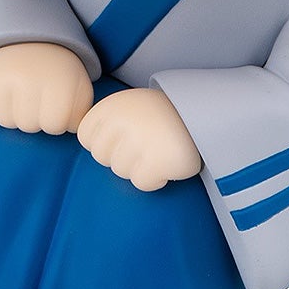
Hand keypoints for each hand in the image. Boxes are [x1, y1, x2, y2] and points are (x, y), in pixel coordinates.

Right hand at [0, 42, 94, 133]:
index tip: (55, 104)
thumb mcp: (78, 86)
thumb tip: (71, 132)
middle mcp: (29, 79)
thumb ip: (80, 113)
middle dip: (34, 117)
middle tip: (36, 96)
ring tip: (20, 93)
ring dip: (14, 114)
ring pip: (7, 122)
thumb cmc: (56, 70)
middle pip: (29, 126)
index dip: (56, 120)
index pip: (55, 125)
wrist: (26, 38)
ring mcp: (2, 80)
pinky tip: (3, 93)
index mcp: (58, 80)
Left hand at [76, 89, 202, 191]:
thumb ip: (106, 122)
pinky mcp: (158, 160)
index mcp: (111, 105)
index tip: (123, 136)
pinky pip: (142, 183)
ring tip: (157, 148)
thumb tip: (89, 145)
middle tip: (144, 142)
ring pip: (121, 172)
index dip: (104, 143)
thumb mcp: (128, 107)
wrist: (203, 113)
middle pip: (102, 157)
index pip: (86, 137)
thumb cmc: (160, 116)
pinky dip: (155, 178)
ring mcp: (139, 141)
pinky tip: (167, 162)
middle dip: (121, 156)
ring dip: (139, 166)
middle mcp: (122, 121)